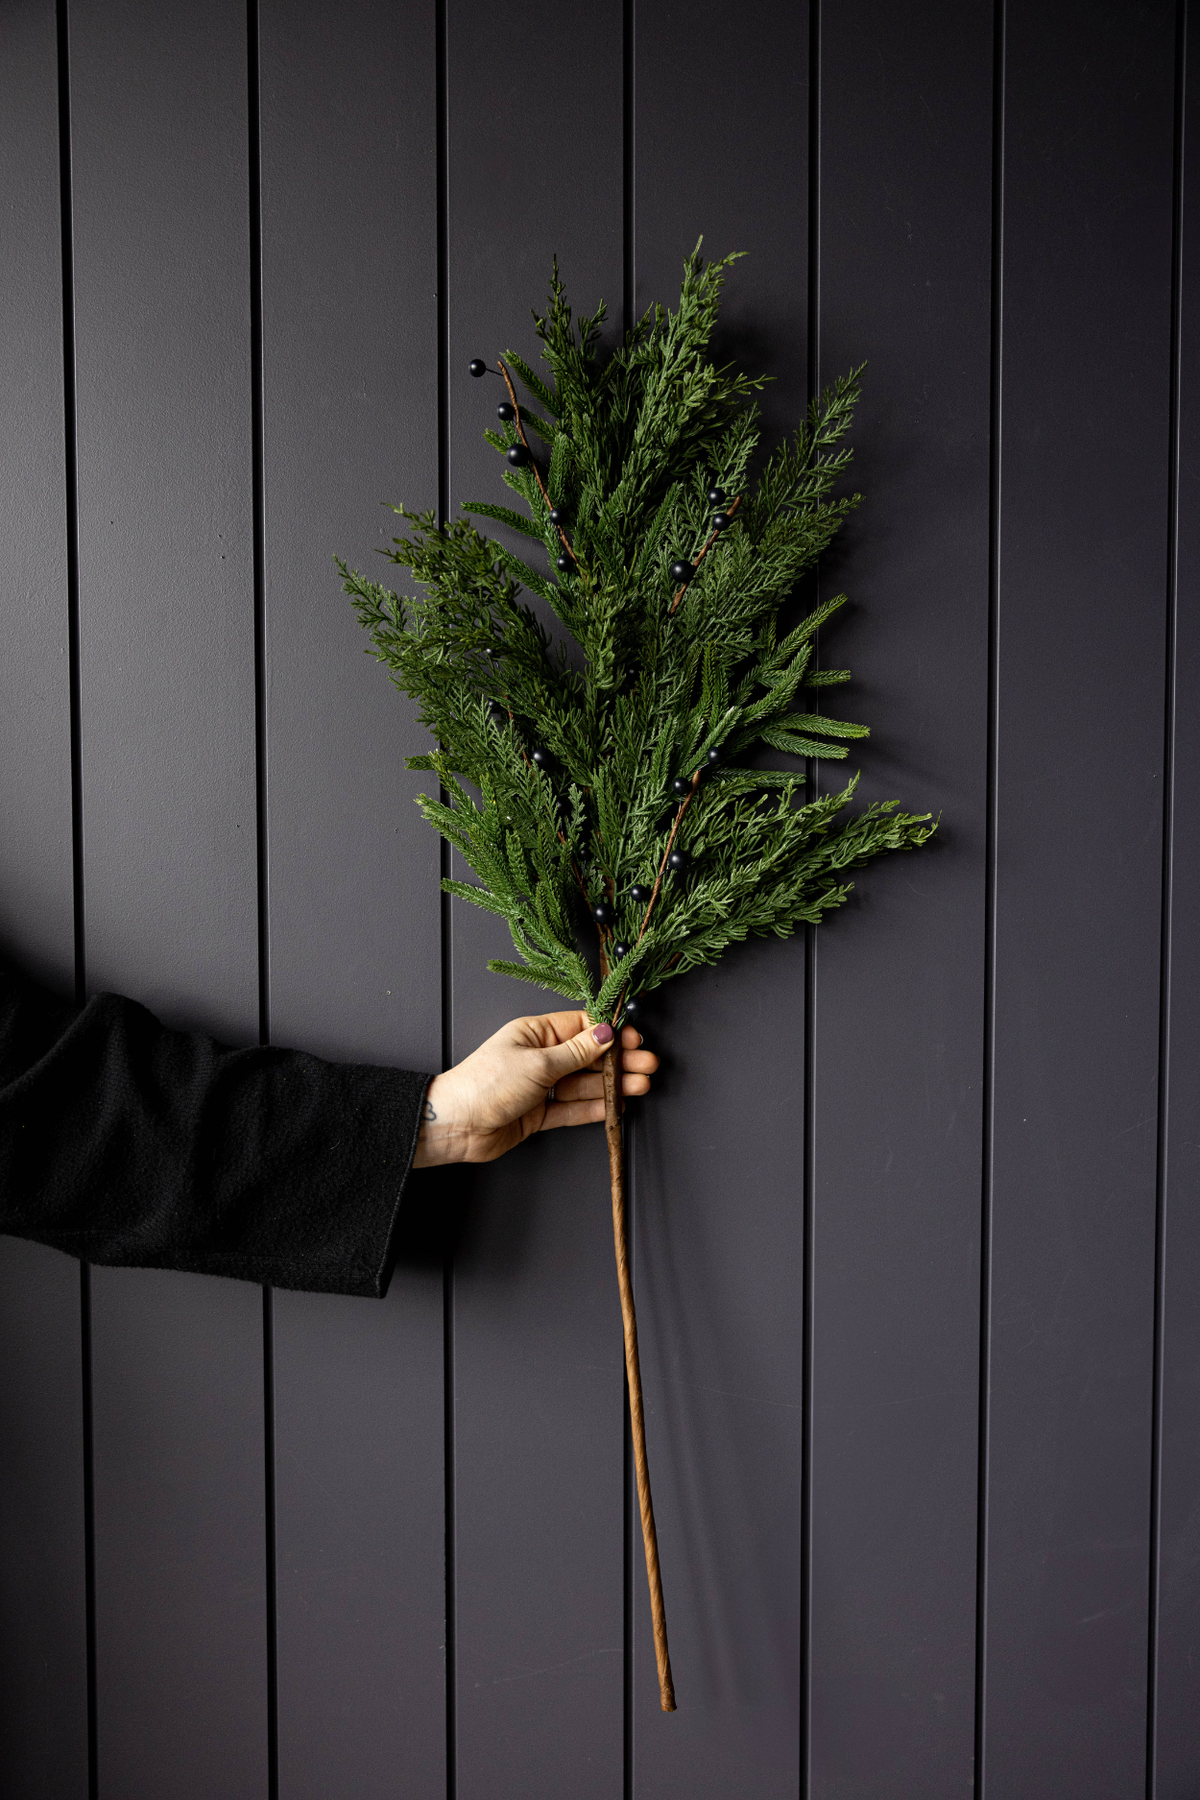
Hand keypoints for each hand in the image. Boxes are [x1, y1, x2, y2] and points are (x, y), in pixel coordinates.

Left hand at [412, 1012, 657, 1166]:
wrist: (456, 1125)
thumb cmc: (487, 1084)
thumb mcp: (537, 1062)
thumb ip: (576, 1052)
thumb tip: (605, 1034)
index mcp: (535, 1033)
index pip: (580, 1027)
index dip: (609, 1033)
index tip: (634, 1038)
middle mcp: (540, 1057)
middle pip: (587, 1057)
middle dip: (619, 1061)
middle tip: (648, 1065)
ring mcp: (541, 1087)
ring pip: (584, 1084)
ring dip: (613, 1086)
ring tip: (641, 1086)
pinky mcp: (539, 1114)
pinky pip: (572, 1108)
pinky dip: (595, 1108)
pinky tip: (616, 1107)